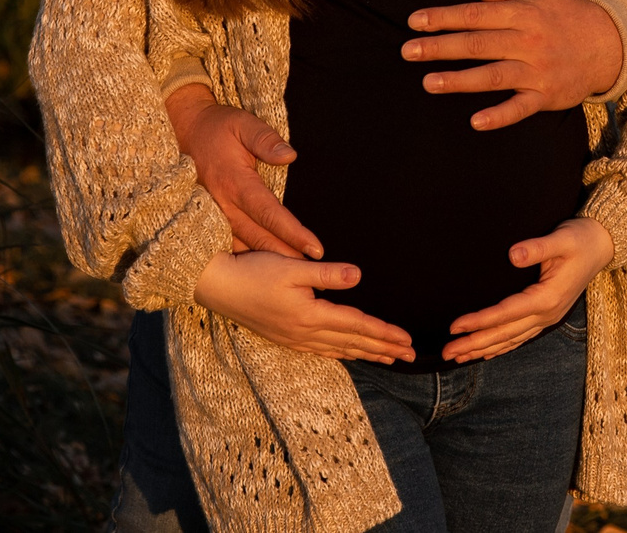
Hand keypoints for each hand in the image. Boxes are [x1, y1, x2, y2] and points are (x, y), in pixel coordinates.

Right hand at [166, 84, 322, 258]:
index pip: (269, 213)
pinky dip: (246, 258)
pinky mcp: (207, 217)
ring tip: (293, 275)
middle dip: (285, 255)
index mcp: (235, 182)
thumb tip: (290, 156)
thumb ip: (266, 140)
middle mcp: (222, 203)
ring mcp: (212, 213)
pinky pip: (228, 242)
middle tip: (312, 271)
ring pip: (242, 244)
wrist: (183, 130)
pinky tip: (262, 270)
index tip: (314, 248)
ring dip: (267, 261)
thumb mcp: (243, 124)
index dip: (292, 232)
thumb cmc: (218, 127)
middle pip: (258, 236)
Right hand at [192, 250, 413, 363]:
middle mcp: (305, 333)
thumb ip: (326, 274)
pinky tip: (349, 354)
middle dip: (384, 349)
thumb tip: (358, 277)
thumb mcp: (292, 268)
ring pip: (339, 350)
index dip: (385, 333)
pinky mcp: (285, 337)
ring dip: (367, 353)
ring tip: (388, 358)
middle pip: (353, 343)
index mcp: (310, 316)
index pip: (357, 326)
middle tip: (410, 356)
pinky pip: (322, 351)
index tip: (408, 340)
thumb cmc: (254, 272)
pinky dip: (342, 354)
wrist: (216, 286)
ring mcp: (294, 338)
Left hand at [404, 0, 622, 130]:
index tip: (415, 22)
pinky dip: (499, 115)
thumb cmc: (567, 14)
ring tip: (428, 83)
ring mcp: (538, 70)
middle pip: (478, 44)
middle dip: (441, 47)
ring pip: (493, 75)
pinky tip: (476, 121)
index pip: (476, 14)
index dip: (444, 17)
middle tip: (408, 51)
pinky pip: (520, 108)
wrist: (610, 44)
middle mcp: (529, 41)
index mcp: (524, 13)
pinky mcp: (547, 96)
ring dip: (460, 80)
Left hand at [444, 217, 611, 362]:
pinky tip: (485, 353)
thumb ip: (538, 247)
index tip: (455, 326)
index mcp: (548, 297)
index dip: (480, 321)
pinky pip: (520, 337)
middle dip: (474, 343)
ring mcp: (548, 318)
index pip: (506, 313)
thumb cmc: (580, 238)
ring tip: (457, 357)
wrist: (602, 244)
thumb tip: (512, 255)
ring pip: (511, 340)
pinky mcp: (548, 316)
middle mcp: (547, 314)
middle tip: (446, 352)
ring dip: (483, 350)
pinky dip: (501, 347)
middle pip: (505, 334)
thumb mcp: (562, 238)